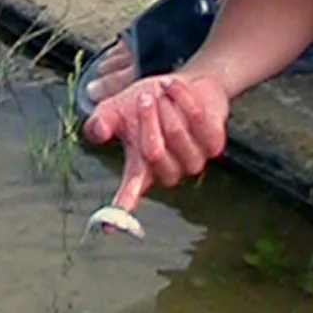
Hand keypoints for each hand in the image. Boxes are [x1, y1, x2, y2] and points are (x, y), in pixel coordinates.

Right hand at [85, 70, 229, 213]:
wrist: (185, 84)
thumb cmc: (149, 101)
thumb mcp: (116, 109)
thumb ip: (101, 121)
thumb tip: (97, 131)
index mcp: (142, 169)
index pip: (129, 193)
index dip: (120, 210)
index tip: (109, 227)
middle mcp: (168, 171)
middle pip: (154, 152)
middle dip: (148, 119)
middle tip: (144, 97)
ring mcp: (193, 160)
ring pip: (177, 135)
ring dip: (167, 106)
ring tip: (161, 91)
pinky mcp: (214, 145)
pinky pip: (197, 120)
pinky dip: (183, 97)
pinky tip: (174, 88)